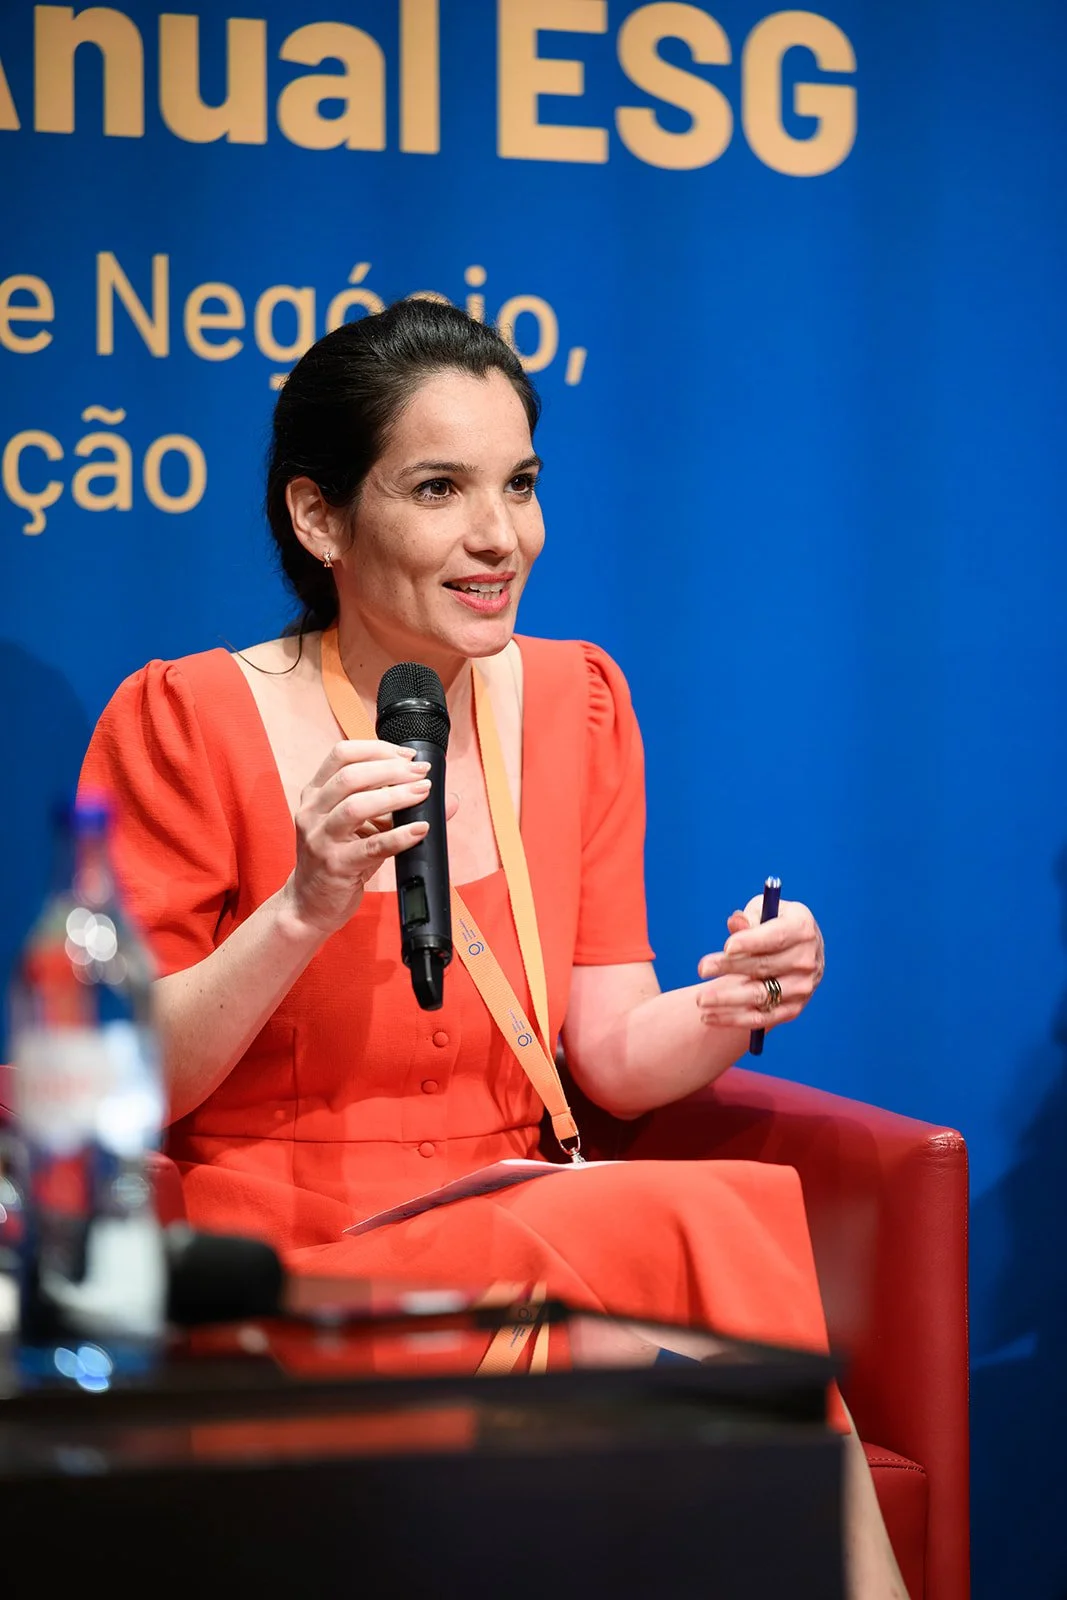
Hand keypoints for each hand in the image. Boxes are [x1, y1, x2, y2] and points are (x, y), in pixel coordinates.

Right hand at [284, 740, 455, 936]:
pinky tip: (420, 830)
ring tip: (422, 793)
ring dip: (395, 796)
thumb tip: (446, 799)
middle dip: (391, 770)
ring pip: (356, 806)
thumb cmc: (338, 859)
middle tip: (420, 774)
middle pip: (350, 775)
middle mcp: (312, 812)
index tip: (408, 756)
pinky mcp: (335, 866)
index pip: (341, 754)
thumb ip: (395, 808)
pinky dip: (399, 836)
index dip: (378, 749)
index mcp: (315, 794)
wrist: (309, 904)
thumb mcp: (360, 827)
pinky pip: (371, 846)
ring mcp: (321, 839)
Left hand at [694, 898, 824, 1032]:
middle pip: (765, 966)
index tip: (727, 947)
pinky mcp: (793, 1009)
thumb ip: (749, 919)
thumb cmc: (772, 925)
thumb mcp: (763, 912)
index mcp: (803, 928)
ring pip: (761, 995)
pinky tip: (708, 1017)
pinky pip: (761, 1018)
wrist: (798, 952)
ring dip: (728, 999)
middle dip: (731, 967)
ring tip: (701, 999)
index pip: (777, 937)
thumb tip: (735, 922)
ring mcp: (803, 987)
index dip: (752, 942)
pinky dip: (733, 1019)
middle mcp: (807, 959)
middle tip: (702, 969)